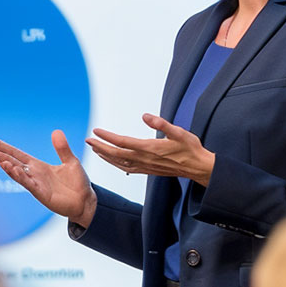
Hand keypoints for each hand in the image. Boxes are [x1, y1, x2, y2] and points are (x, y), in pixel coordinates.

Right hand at [0, 130, 97, 226]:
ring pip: (18, 173)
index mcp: (38, 166)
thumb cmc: (77, 183)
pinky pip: (28, 184)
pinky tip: (12, 169)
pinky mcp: (42, 194)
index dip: (4, 147)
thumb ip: (62, 148)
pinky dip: (20, 176)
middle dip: (0, 155)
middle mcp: (34, 175)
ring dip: (7, 166)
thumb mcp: (70, 161)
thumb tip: (56, 131)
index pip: (17, 154)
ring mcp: (36, 185)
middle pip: (13, 162)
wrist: (86, 202)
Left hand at [86, 114, 216, 185]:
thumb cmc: (190, 148)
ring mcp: (145, 167)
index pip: (122, 142)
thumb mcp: (179, 132)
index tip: (96, 131)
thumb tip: (145, 116)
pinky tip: (111, 160)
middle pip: (116, 154)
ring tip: (95, 149)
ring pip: (119, 163)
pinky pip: (126, 168)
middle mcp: (144, 159)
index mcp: (149, 148)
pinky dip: (115, 164)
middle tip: (87, 140)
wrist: (198, 167)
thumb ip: (161, 124)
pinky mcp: (147, 170)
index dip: (107, 137)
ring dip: (105, 156)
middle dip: (100, 147)